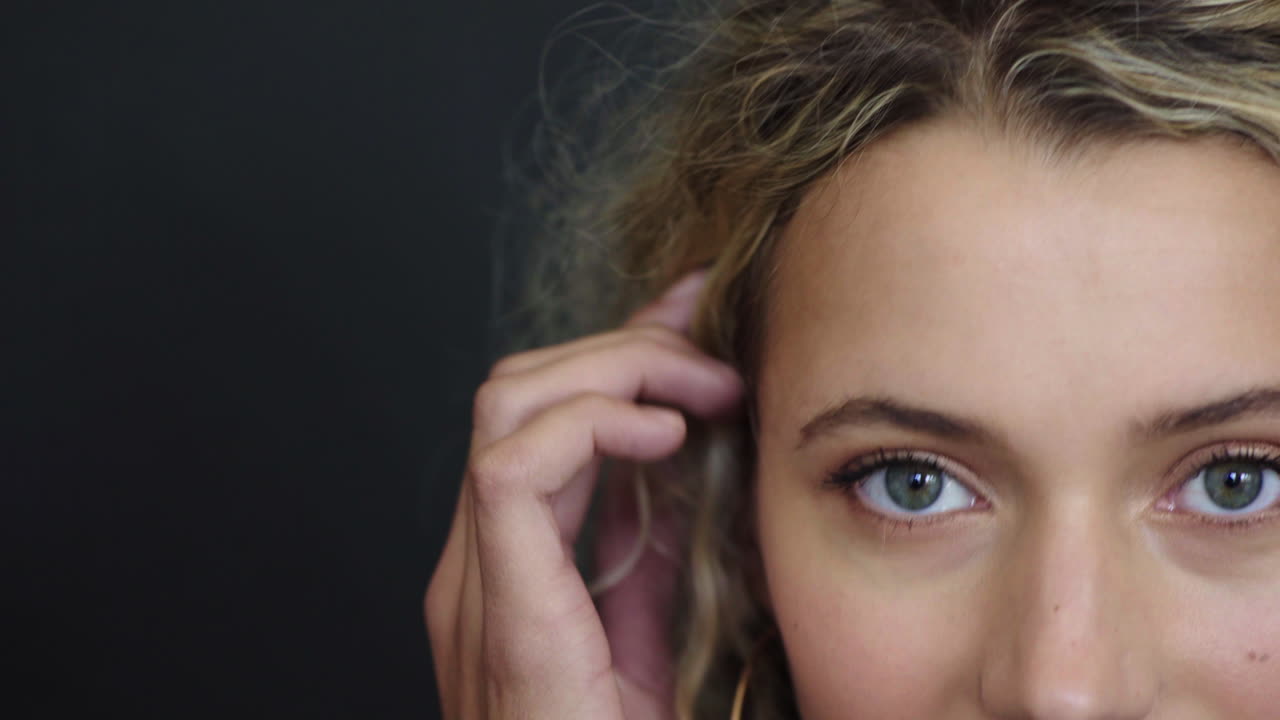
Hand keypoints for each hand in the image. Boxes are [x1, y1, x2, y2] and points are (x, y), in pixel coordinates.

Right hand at [425, 269, 744, 718]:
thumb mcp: (655, 627)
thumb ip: (656, 543)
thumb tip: (690, 450)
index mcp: (511, 560)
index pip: (541, 413)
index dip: (616, 350)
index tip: (690, 319)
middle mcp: (479, 557)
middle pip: (518, 389)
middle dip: (618, 347)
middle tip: (710, 359)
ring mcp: (477, 580)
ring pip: (506, 403)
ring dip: (609, 370)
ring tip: (695, 393)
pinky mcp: (499, 607)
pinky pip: (514, 468)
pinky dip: (589, 426)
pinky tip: (661, 437)